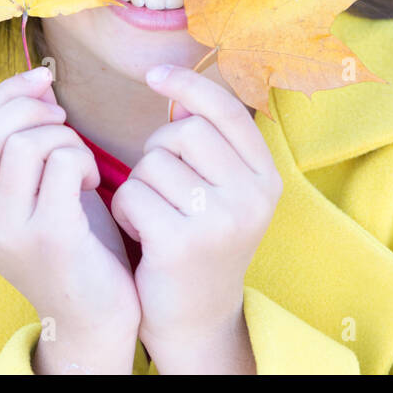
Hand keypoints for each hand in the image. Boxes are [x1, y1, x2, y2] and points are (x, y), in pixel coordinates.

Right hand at [0, 66, 140, 355]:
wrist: (95, 321)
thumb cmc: (76, 251)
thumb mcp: (37, 197)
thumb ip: (27, 149)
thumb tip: (38, 86)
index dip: (7, 95)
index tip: (42, 82)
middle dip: (34, 109)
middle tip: (66, 121)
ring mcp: (11, 231)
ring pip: (28, 143)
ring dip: (65, 138)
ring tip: (83, 163)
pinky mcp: (51, 236)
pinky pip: (64, 164)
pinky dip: (85, 160)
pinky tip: (95, 183)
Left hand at [109, 64, 281, 353]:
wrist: (197, 319)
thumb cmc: (202, 243)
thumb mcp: (223, 193)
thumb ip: (210, 146)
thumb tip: (181, 98)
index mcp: (266, 179)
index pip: (227, 111)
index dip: (189, 85)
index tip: (155, 74)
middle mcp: (251, 198)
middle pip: (183, 132)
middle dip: (158, 151)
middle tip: (163, 188)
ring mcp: (219, 222)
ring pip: (152, 163)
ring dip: (140, 185)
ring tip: (155, 216)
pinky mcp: (180, 243)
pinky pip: (133, 194)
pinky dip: (125, 210)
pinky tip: (141, 233)